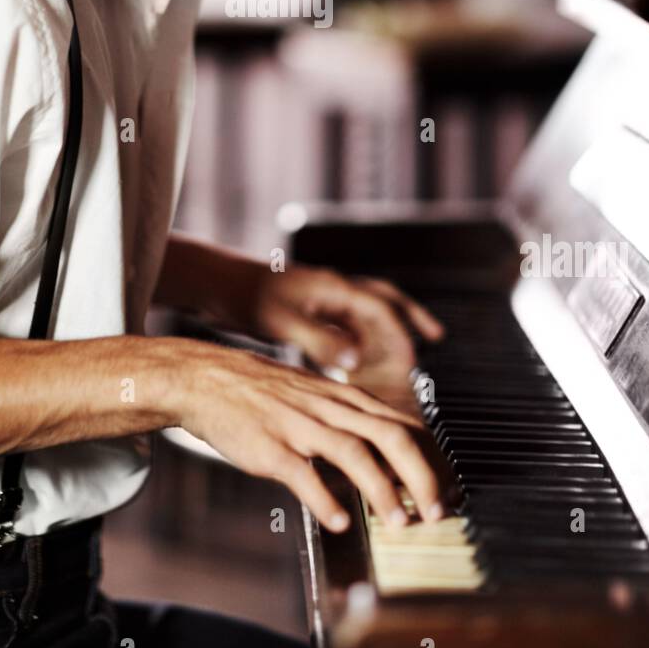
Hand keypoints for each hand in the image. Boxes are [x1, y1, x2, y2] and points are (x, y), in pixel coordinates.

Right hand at [171, 338, 446, 531]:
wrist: (206, 378)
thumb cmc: (261, 391)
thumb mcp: (314, 394)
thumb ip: (349, 418)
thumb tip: (388, 446)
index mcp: (342, 397)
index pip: (401, 424)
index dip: (430, 459)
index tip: (446, 490)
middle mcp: (328, 408)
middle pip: (390, 436)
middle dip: (420, 477)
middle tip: (435, 513)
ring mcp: (299, 426)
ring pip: (353, 452)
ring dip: (382, 491)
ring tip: (397, 523)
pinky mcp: (270, 447)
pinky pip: (303, 474)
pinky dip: (325, 499)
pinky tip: (340, 521)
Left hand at [243, 264, 445, 372]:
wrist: (213, 285)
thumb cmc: (244, 297)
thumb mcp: (282, 322)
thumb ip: (320, 340)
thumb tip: (355, 359)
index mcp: (332, 287)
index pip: (380, 306)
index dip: (402, 330)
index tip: (416, 354)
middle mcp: (332, 290)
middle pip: (382, 299)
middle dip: (409, 315)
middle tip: (435, 335)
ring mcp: (320, 299)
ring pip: (365, 313)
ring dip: (386, 330)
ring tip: (403, 355)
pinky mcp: (308, 311)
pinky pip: (345, 324)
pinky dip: (360, 340)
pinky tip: (358, 362)